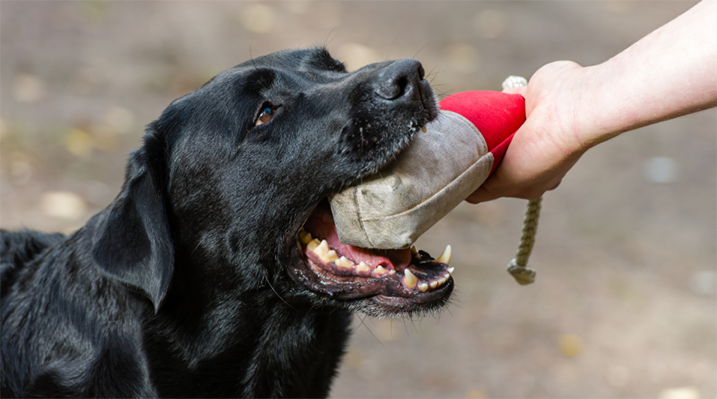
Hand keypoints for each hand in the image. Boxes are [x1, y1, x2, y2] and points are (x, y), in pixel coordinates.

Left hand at [466, 61, 592, 202]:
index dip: (480, 176)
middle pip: (495, 155)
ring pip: (496, 130)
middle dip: (480, 151)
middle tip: (464, 146)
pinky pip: (500, 103)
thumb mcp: (510, 182)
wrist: (568, 107)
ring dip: (484, 128)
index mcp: (534, 177)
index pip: (498, 181)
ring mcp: (531, 126)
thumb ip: (485, 190)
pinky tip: (482, 105)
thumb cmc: (542, 150)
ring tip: (468, 125)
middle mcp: (534, 153)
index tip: (463, 169)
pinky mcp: (526, 99)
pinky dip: (491, 104)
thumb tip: (464, 191)